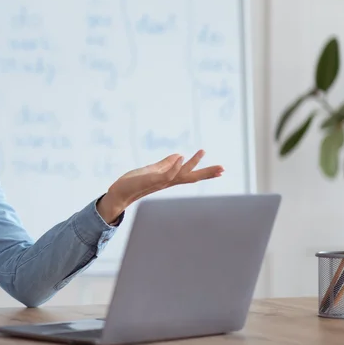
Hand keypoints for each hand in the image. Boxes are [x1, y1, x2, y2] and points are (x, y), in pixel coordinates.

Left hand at [97, 150, 223, 221]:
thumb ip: (165, 164)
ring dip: (192, 163)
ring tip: (202, 151)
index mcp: (169, 179)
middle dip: (207, 173)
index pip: (191, 175)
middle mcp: (167, 182)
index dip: (205, 172)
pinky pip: (165, 174)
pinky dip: (173, 166)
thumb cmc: (135, 182)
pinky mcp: (151, 180)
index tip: (221, 170)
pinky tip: (180, 157)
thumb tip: (179, 155)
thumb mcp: (152, 170)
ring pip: (180, 174)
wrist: (120, 193)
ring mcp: (160, 182)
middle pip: (191, 177)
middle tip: (223, 168)